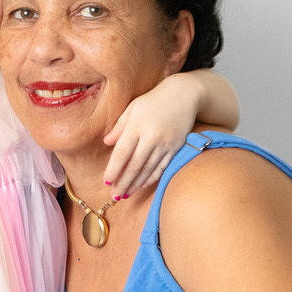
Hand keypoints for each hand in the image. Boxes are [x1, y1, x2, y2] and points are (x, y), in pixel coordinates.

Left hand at [100, 73, 198, 200]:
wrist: (184, 95)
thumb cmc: (153, 100)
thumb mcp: (132, 108)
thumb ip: (119, 127)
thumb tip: (107, 142)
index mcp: (137, 125)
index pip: (122, 153)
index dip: (113, 169)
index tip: (106, 181)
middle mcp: (151, 137)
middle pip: (134, 165)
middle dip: (123, 183)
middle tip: (114, 195)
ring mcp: (165, 144)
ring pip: (148, 169)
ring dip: (136, 184)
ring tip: (125, 194)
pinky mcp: (176, 148)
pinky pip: (162, 167)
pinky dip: (151, 178)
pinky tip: (142, 185)